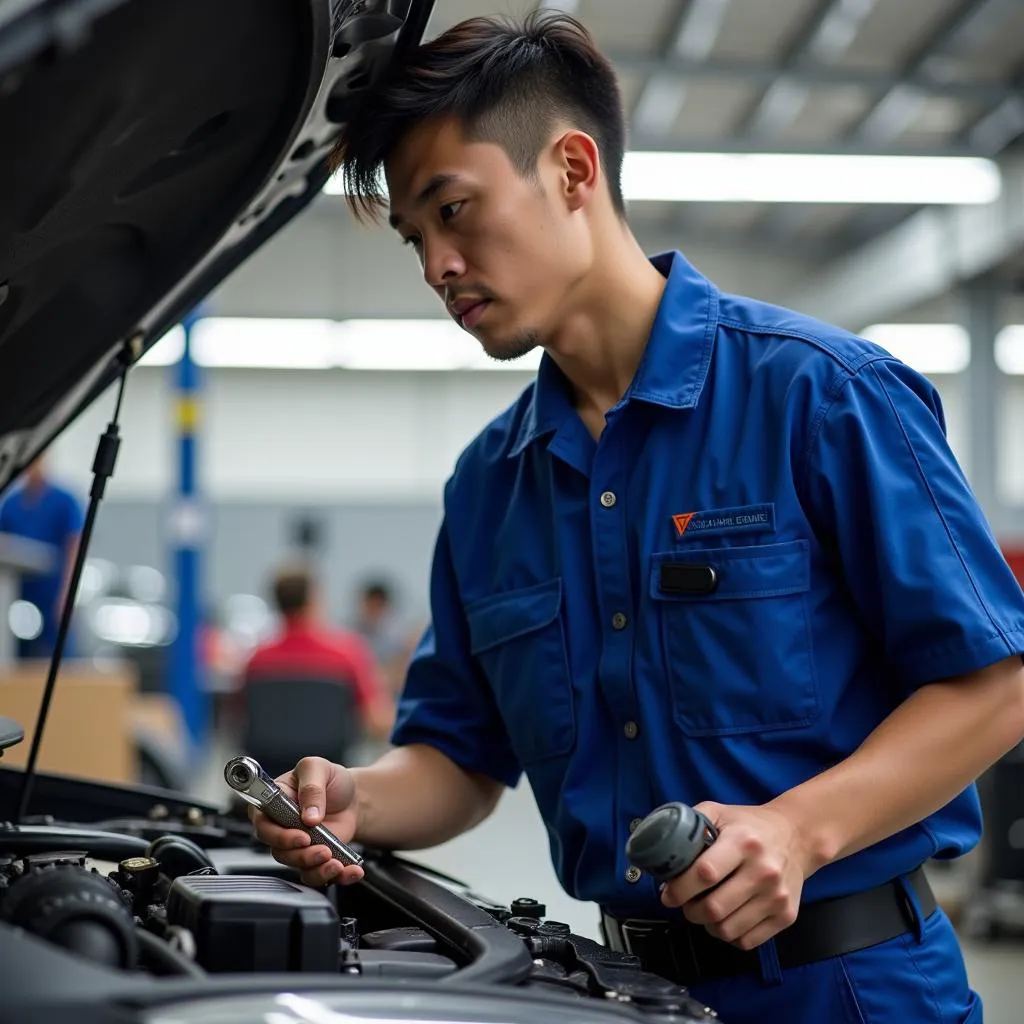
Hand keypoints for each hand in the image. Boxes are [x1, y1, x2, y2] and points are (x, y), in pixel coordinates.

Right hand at [249, 756, 364, 887]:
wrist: (352, 796)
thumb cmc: (328, 779)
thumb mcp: (318, 768)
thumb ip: (311, 788)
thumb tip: (309, 816)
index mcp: (273, 803)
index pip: (264, 825)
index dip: (279, 836)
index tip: (301, 837)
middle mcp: (281, 828)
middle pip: (279, 851)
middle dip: (301, 855)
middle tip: (322, 850)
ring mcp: (297, 846)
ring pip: (297, 867)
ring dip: (317, 869)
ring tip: (337, 863)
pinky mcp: (314, 859)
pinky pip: (318, 875)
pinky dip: (336, 876)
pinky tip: (350, 870)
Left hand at [660, 801, 809, 950]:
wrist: (797, 837)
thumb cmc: (750, 825)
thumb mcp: (719, 812)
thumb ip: (690, 824)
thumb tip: (658, 844)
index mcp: (743, 841)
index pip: (705, 873)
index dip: (679, 888)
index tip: (667, 893)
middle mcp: (763, 870)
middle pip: (714, 908)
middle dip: (689, 910)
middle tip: (685, 903)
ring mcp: (777, 896)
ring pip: (727, 929)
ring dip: (707, 925)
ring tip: (704, 910)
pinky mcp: (786, 916)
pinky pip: (746, 941)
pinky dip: (728, 935)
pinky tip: (725, 918)